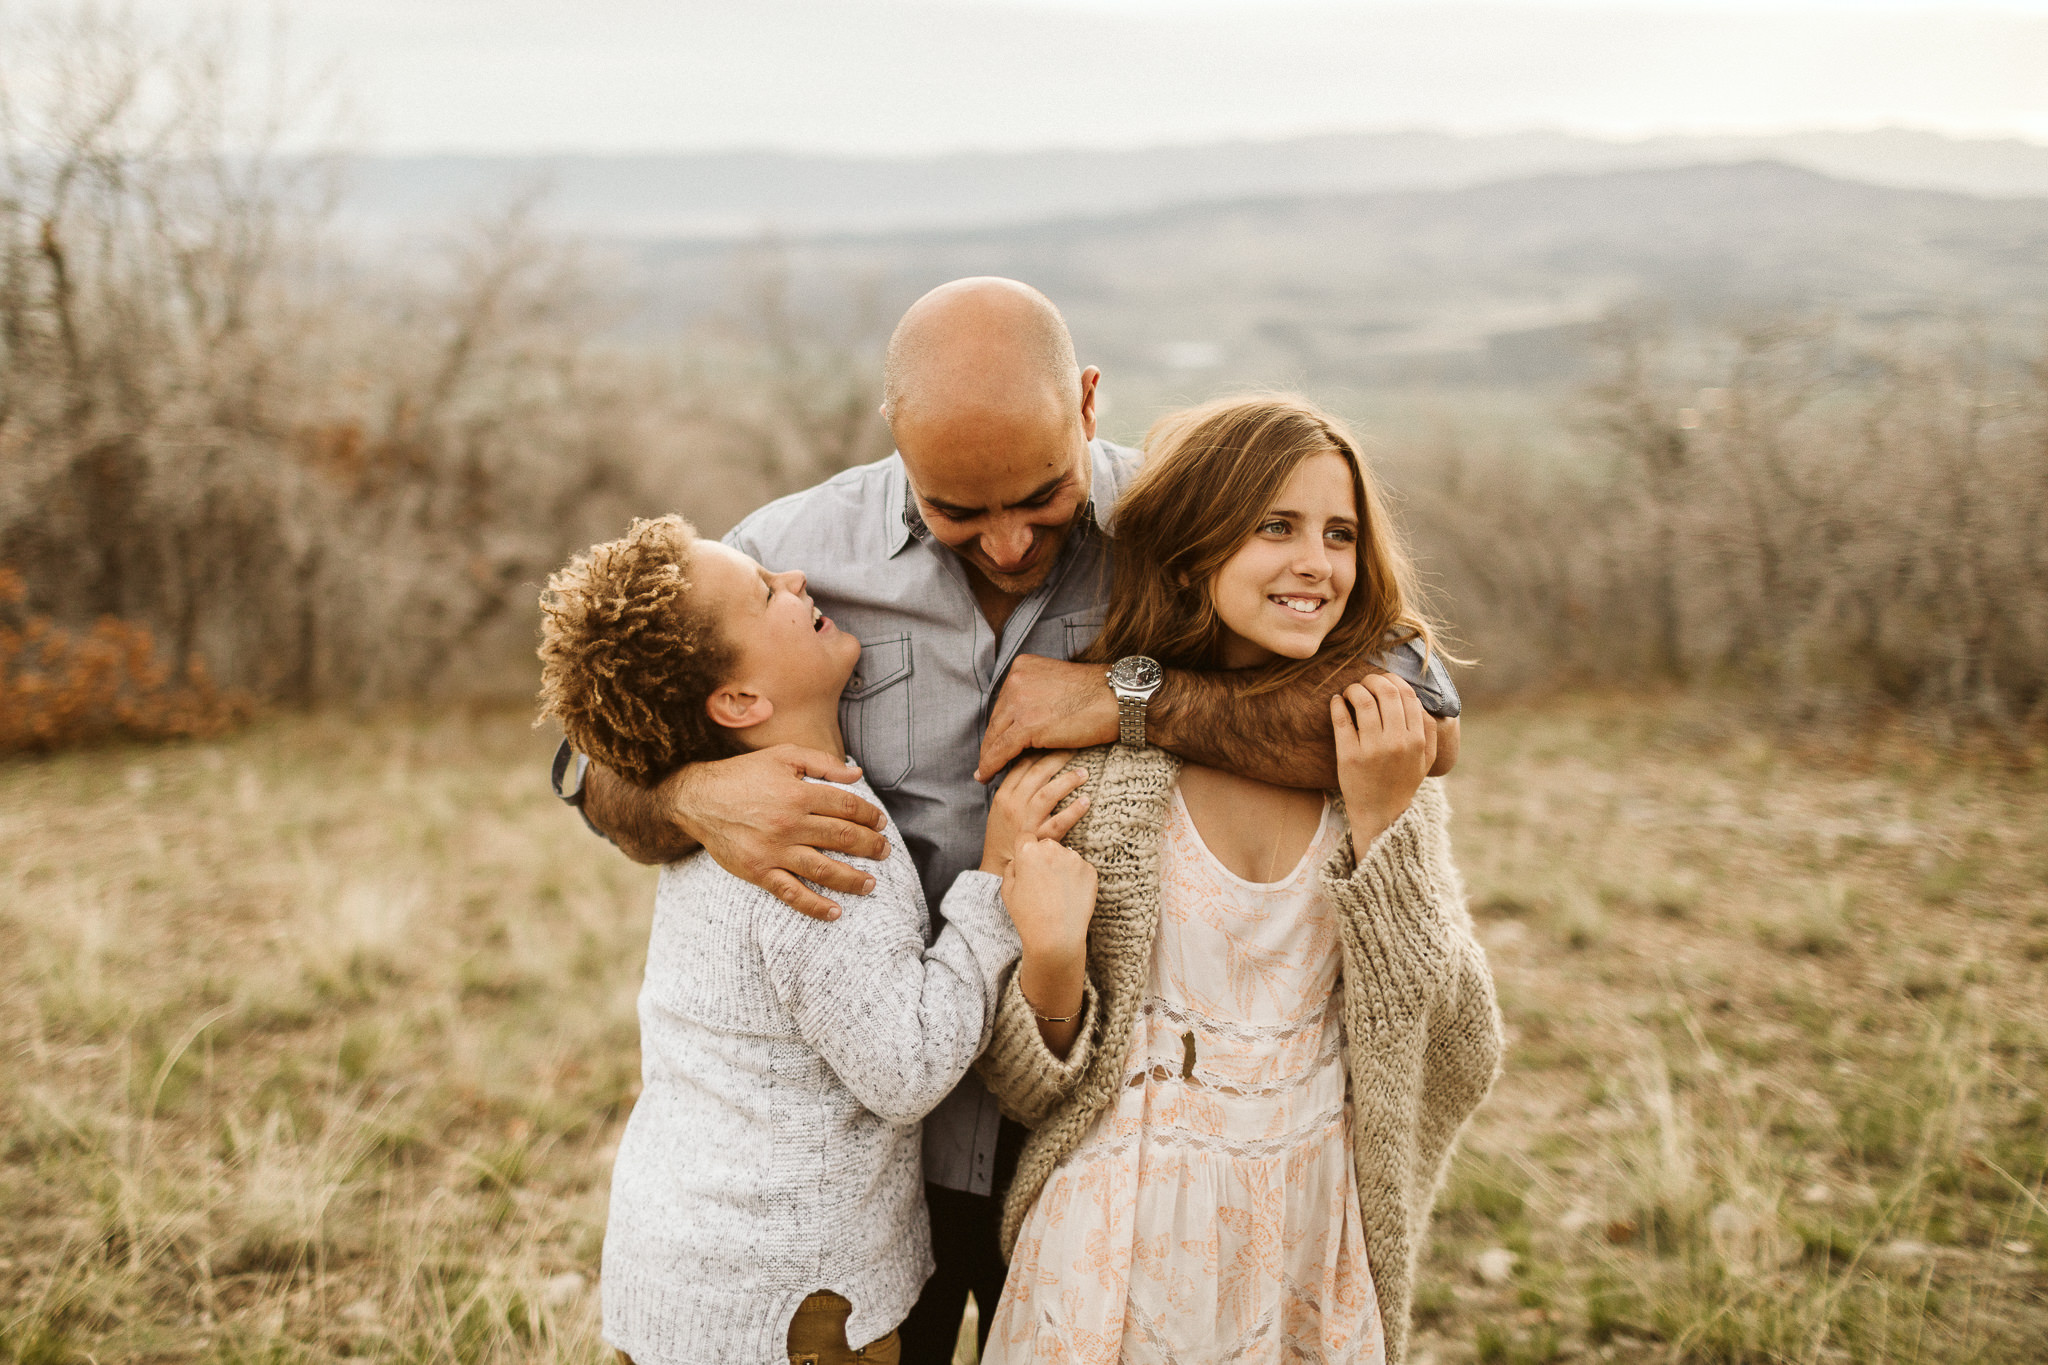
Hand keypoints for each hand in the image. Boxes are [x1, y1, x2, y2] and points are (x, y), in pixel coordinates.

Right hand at [676, 745, 889, 919]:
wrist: (698, 799)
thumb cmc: (743, 774)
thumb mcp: (783, 756)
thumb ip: (822, 763)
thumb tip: (857, 775)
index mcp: (799, 793)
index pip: (847, 807)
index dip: (870, 816)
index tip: (880, 823)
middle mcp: (790, 823)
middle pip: (842, 838)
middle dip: (869, 847)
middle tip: (884, 852)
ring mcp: (774, 850)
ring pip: (823, 869)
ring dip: (852, 879)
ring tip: (870, 885)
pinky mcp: (758, 871)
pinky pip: (791, 893)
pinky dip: (815, 905)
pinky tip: (835, 912)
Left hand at [976, 655, 1118, 782]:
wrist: (1118, 699)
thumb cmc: (1098, 695)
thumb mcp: (1058, 684)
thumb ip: (1038, 695)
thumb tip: (1024, 720)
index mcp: (1023, 667)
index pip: (1004, 702)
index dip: (1001, 724)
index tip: (997, 740)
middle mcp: (1016, 680)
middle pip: (997, 718)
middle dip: (993, 741)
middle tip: (987, 760)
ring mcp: (1019, 701)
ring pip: (995, 735)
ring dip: (988, 756)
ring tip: (984, 771)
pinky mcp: (1026, 725)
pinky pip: (1001, 749)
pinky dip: (991, 765)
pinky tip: (986, 775)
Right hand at [980, 750, 1089, 875]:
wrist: (999, 869)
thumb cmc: (1003, 836)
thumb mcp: (1001, 809)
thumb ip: (1014, 787)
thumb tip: (1032, 763)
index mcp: (1004, 795)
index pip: (1021, 766)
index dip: (1039, 750)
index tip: (1055, 740)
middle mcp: (1014, 806)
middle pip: (1036, 774)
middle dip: (1057, 759)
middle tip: (1075, 749)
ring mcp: (1026, 822)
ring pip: (1047, 794)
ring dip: (1068, 781)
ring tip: (1084, 773)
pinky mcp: (1039, 839)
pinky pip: (1059, 823)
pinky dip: (1074, 811)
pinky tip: (1086, 802)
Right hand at [1002, 837, 1097, 972]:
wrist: (1056, 938)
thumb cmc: (1028, 916)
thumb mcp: (1007, 891)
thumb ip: (1010, 868)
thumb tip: (1018, 860)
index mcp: (1028, 851)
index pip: (1026, 838)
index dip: (1025, 852)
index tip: (1028, 866)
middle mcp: (1053, 849)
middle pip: (1047, 845)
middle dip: (1044, 858)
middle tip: (1042, 884)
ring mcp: (1074, 859)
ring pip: (1065, 857)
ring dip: (1061, 868)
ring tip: (1056, 894)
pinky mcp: (1090, 871)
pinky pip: (1080, 869)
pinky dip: (1076, 879)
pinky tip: (1069, 897)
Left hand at [1331, 674, 1437, 847]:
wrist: (1381, 814)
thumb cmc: (1402, 782)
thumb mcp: (1426, 759)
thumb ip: (1428, 730)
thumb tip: (1418, 698)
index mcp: (1416, 740)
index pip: (1407, 695)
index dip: (1393, 680)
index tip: (1383, 680)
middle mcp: (1396, 742)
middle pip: (1385, 692)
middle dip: (1372, 679)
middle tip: (1364, 682)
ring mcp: (1371, 748)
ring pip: (1362, 700)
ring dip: (1354, 688)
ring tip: (1350, 691)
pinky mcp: (1348, 755)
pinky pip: (1341, 719)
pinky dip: (1337, 703)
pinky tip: (1337, 701)